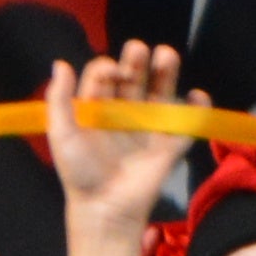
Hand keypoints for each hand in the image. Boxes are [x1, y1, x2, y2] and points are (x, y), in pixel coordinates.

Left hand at [44, 38, 193, 224]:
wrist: (105, 207)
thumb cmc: (79, 171)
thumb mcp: (62, 133)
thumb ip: (59, 100)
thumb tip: (61, 63)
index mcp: (97, 109)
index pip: (104, 78)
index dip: (108, 69)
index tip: (111, 74)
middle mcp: (123, 114)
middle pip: (134, 79)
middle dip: (137, 62)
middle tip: (138, 48)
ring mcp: (149, 128)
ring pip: (161, 93)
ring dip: (166, 73)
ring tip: (167, 54)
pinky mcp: (170, 145)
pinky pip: (187, 124)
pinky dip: (197, 108)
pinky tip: (196, 95)